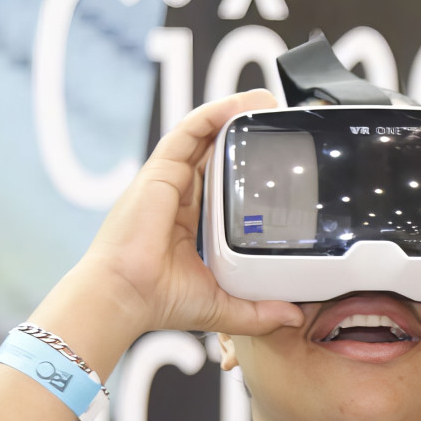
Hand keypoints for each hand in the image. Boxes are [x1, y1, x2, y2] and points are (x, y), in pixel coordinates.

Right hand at [69, 90, 305, 344]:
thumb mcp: (224, 305)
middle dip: (242, 136)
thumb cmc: (159, 302)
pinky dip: (214, 113)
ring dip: (233, 115)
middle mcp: (177, 197)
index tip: (275, 163)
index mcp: (188, 223)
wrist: (125, 295)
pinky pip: (189, 131)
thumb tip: (294, 317)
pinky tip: (240, 104)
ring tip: (264, 103)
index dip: (244, 169)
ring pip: (202, 135)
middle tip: (276, 125)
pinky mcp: (160, 170)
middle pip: (212, 154)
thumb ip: (259, 311)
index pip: (220, 185)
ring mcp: (167, 180)